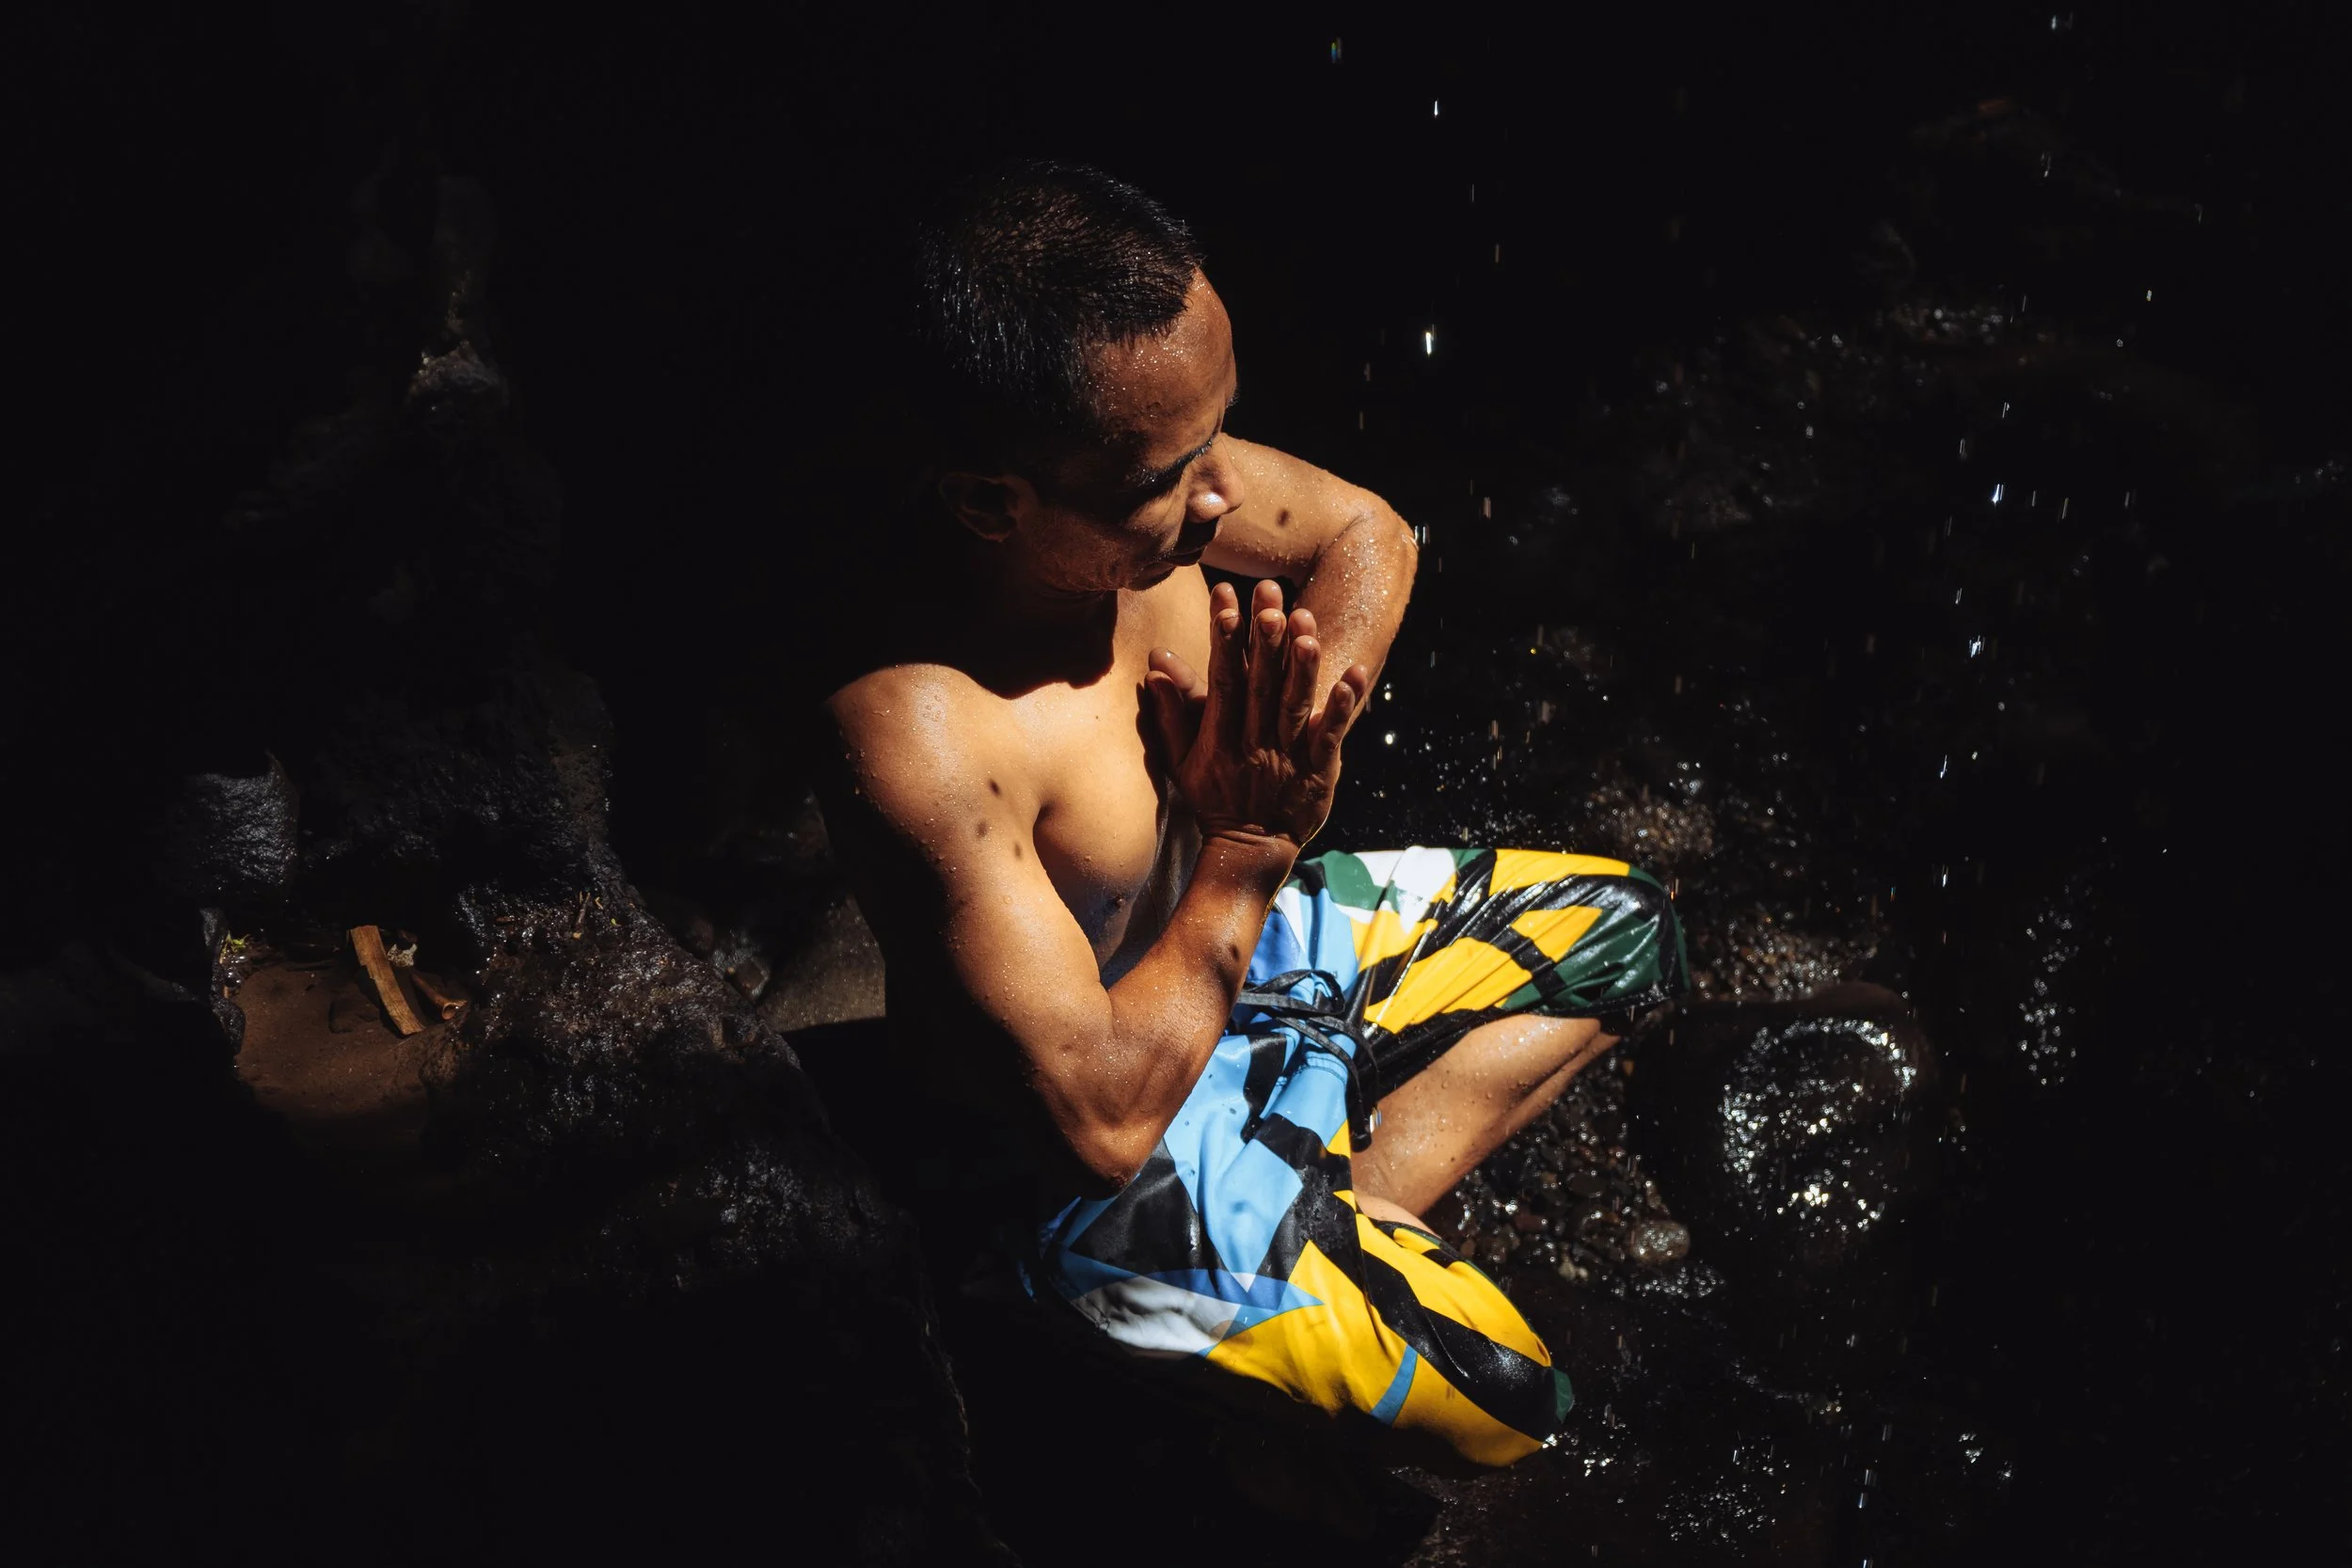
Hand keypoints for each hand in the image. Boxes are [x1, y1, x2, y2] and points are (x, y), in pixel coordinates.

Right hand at [1144, 580, 1371, 847]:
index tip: (1225, 603)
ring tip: (1306, 625)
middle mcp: (1253, 745)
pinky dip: (1340, 706)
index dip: (1223, 642)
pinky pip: (1330, 736)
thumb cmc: (1213, 799)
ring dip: (1301, 666)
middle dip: (1265, 641)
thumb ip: (1170, 712)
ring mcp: (1288, 758)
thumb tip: (1157, 665)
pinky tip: (1351, 675)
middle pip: (1260, 687)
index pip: (1222, 682)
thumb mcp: (1180, 761)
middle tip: (1270, 598)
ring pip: (1294, 706)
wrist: (1250, 850)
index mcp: (1218, 739)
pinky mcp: (1318, 771)